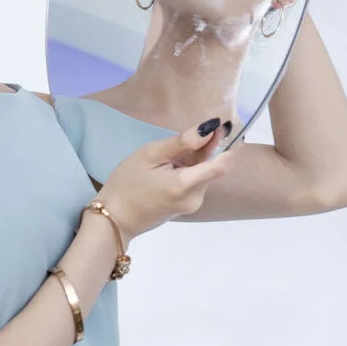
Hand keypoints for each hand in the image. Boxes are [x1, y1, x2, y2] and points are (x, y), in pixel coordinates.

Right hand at [98, 122, 231, 243]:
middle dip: (207, 149)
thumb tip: (208, 129)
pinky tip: (169, 167)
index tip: (231, 126)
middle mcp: (195, 197)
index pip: (222, 164)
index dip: (231, 144)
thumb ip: (181, 143)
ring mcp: (192, 204)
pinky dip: (190, 170)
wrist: (114, 218)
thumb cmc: (126, 184)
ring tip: (169, 155)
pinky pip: (196, 182)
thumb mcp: (149, 155)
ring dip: (196, 159)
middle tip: (188, 135)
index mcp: (185, 184)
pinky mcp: (187, 206)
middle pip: (213, 167)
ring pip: (204, 174)